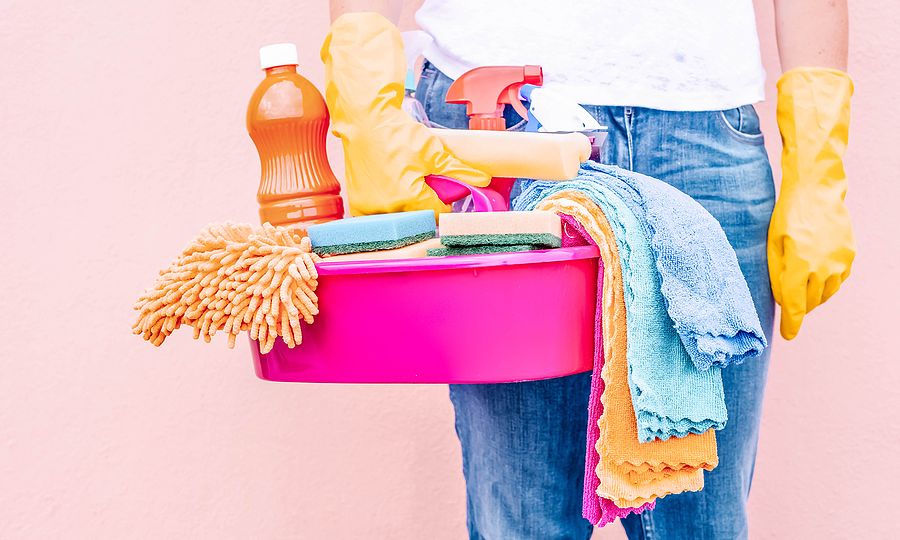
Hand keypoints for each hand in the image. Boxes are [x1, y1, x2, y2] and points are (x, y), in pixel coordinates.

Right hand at [321, 12, 489, 215]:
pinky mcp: (358, 205)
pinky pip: (380, 215)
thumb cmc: (396, 133)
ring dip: (406, 205)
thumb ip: (458, 170)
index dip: (444, 200)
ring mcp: (370, 209)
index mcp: (408, 198)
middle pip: (418, 217)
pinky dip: (388, 206)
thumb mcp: (433, 151)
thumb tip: (482, 180)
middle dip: (424, 202)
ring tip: (404, 181)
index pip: (437, 214)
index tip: (440, 187)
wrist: (364, 120)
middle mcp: (387, 209)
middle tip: (421, 180)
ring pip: (399, 217)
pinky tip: (388, 187)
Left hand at [769, 68, 854, 338]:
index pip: (795, 305)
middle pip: (810, 303)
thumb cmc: (786, 215)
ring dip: (812, 297)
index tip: (787, 336)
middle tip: (787, 302)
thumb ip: (777, 274)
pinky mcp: (850, 256)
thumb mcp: (772, 244)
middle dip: (798, 307)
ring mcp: (840, 262)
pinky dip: (826, 285)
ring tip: (800, 288)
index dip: (791, 324)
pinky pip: (838, 281)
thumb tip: (782, 301)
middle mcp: (823, 266)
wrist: (816, 190)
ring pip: (825, 294)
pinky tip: (816, 276)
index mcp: (799, 264)